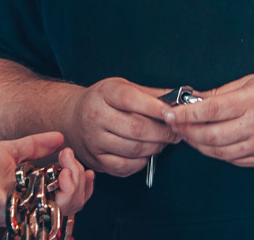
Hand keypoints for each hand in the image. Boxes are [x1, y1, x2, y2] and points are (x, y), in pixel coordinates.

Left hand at [0, 131, 94, 226]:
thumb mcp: (10, 150)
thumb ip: (36, 146)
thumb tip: (59, 137)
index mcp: (36, 194)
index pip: (71, 196)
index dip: (82, 182)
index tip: (73, 159)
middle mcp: (35, 206)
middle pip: (76, 203)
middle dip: (80, 179)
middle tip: (67, 157)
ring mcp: (28, 212)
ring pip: (68, 208)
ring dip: (74, 184)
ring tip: (64, 164)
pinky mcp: (17, 214)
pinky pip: (47, 210)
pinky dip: (61, 193)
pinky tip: (59, 175)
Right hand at [59, 77, 176, 176]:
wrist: (71, 118)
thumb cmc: (103, 101)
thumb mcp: (123, 87)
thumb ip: (152, 94)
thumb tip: (182, 98)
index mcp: (105, 93)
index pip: (132, 100)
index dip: (156, 108)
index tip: (174, 113)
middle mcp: (96, 116)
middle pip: (136, 128)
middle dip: (163, 132)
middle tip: (176, 132)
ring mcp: (94, 140)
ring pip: (133, 149)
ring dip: (155, 147)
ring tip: (163, 141)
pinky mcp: (96, 160)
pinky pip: (125, 167)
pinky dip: (141, 162)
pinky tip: (146, 153)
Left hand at [165, 72, 253, 167]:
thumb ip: (224, 92)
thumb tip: (195, 99)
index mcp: (252, 101)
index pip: (210, 109)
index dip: (185, 113)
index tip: (169, 113)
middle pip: (211, 135)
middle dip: (187, 132)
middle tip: (174, 126)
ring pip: (220, 152)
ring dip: (200, 145)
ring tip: (189, 136)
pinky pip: (236, 161)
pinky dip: (219, 154)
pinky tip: (212, 145)